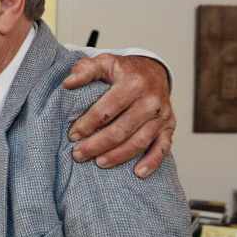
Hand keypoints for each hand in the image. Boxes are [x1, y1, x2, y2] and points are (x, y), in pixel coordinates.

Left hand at [63, 54, 174, 177]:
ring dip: (118, 156)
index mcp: (133, 83)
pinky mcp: (169, 127)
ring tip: (99, 163)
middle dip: (97, 144)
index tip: (72, 135)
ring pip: (139, 141)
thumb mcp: (104, 62)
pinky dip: (152, 162)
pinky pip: (162, 148)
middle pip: (121, 129)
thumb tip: (67, 83)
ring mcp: (161, 115)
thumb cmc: (124, 71)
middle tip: (79, 154)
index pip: (107, 109)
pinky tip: (138, 173)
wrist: (154, 71)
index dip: (88, 124)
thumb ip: (85, 70)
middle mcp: (150, 100)